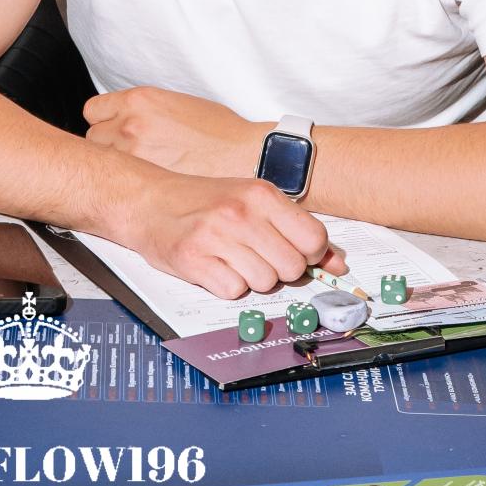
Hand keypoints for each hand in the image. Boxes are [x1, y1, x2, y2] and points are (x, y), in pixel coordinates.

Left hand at [84, 86, 263, 178]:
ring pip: (104, 163)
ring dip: (117, 167)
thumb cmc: (219, 132)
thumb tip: (123, 118)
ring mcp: (134, 154)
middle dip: (108, 145)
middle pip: (93, 138)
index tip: (111, 130)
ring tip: (141, 171)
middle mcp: (130, 125)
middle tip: (132, 153)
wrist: (246, 156)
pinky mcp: (145, 181)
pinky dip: (130, 186)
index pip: (92, 111)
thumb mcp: (176, 104)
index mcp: (139, 101)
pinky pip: (121, 185)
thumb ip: (143, 110)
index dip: (103, 122)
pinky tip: (146, 185)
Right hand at [118, 172, 347, 298]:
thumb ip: (296, 229)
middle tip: (255, 255)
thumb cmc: (202, 201)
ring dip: (251, 278)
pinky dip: (226, 286)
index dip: (307, 254)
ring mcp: (216, 237)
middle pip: (291, 268)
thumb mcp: (252, 202)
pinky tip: (214, 266)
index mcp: (261, 193)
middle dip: (278, 270)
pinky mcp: (194, 260)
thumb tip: (337, 264)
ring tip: (231, 258)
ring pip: (264, 283)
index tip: (289, 249)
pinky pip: (233, 292)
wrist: (148, 201)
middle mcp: (240, 213)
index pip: (314, 239)